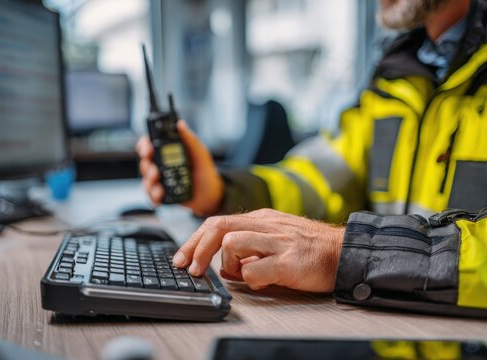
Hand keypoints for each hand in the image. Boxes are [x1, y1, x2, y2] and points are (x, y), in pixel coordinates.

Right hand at [136, 120, 224, 215]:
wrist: (212, 193)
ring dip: (149, 181)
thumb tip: (181, 124)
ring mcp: (161, 181)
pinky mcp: (163, 195)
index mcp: (168, 153)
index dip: (144, 145)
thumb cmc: (206, 171)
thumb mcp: (200, 153)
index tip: (148, 148)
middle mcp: (161, 166)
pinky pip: (152, 196)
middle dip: (146, 165)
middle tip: (155, 169)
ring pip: (146, 180)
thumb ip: (190, 139)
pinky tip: (160, 194)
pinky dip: (153, 196)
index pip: (149, 145)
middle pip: (145, 163)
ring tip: (158, 181)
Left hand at [172, 208, 344, 292]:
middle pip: (217, 227)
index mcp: (260, 219)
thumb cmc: (309, 248)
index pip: (217, 222)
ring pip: (232, 243)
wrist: (345, 251)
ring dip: (227, 263)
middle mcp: (266, 225)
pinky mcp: (288, 261)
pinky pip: (256, 269)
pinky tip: (260, 281)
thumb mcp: (275, 239)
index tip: (182, 258)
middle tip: (190, 268)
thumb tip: (223, 267)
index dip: (194, 240)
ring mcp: (277, 242)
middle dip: (196, 249)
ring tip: (239, 273)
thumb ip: (249, 248)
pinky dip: (250, 279)